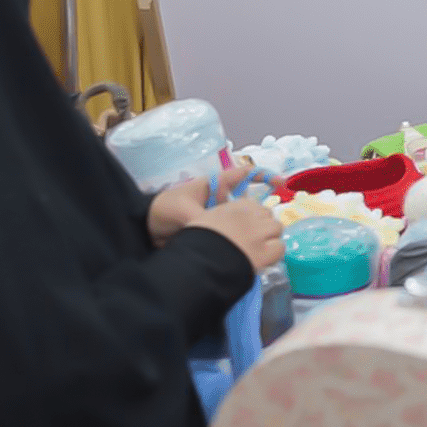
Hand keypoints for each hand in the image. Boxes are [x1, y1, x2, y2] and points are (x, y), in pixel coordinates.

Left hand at [148, 165, 284, 247]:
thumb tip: (213, 230)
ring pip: (245, 221)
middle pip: (250, 201)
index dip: (265, 176)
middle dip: (264, 210)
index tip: (281, 183)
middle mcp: (221, 201)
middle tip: (273, 222)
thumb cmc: (162, 210)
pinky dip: (243, 243)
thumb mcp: (180, 209)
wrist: (145, 231)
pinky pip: (235, 237)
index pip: (244, 174)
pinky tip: (250, 251)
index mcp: (215, 186)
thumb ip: (198, 219)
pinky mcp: (216, 234)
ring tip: (266, 239)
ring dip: (256, 228)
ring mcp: (220, 218)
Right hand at [189, 200, 284, 270]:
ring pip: (277, 228)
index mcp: (233, 207)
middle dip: (264, 226)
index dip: (253, 217)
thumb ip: (219, 217)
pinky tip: (266, 260)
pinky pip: (280, 247)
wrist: (198, 261)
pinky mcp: (265, 251)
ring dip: (271, 238)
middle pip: (268, 215)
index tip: (247, 228)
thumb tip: (228, 224)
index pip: (254, 205)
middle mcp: (249, 216)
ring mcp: (259, 233)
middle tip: (254, 241)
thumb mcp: (203, 221)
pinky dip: (275, 253)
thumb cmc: (195, 241)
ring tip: (261, 250)